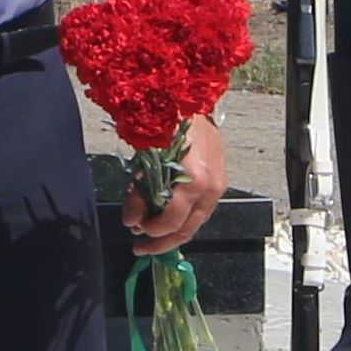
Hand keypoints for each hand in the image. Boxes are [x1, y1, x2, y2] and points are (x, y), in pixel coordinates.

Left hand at [125, 115, 224, 256]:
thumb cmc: (166, 124)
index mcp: (194, 181)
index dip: (152, 231)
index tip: (135, 231)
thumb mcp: (145, 158)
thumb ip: (137, 192)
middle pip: (188, 229)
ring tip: (151, 237)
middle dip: (162, 243)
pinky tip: (167, 220)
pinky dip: (183, 219)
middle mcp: (211, 188)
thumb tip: (131, 222)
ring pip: (196, 223)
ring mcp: (218, 186)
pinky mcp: (219, 183)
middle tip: (140, 248)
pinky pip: (201, 210)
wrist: (192, 102)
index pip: (173, 221)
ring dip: (172, 233)